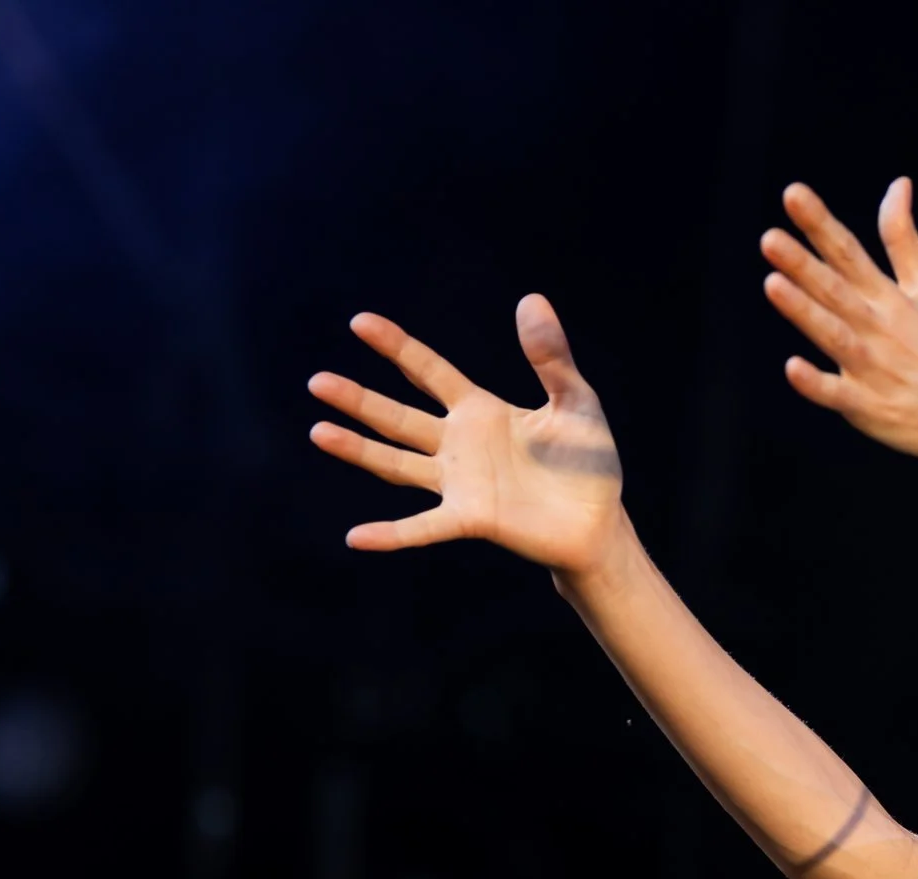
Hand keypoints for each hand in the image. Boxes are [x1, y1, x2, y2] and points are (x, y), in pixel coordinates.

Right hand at [307, 296, 630, 573]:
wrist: (599, 523)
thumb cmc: (588, 462)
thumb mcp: (575, 401)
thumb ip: (551, 358)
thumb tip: (531, 300)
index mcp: (480, 410)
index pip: (428, 372)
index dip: (397, 347)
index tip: (360, 323)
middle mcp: (459, 444)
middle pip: (398, 417)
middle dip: (359, 400)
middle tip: (318, 382)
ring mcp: (460, 483)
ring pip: (398, 465)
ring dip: (359, 451)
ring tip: (319, 432)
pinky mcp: (471, 519)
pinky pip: (423, 528)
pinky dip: (391, 536)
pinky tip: (356, 538)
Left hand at [760, 178, 917, 467]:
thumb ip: (904, 239)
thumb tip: (898, 183)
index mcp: (890, 298)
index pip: (849, 253)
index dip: (819, 224)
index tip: (792, 194)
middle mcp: (880, 329)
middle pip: (836, 290)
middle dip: (803, 264)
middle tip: (769, 238)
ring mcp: (874, 369)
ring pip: (834, 335)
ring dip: (805, 312)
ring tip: (773, 284)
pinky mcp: (870, 408)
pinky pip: (838, 395)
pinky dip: (817, 383)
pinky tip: (793, 367)